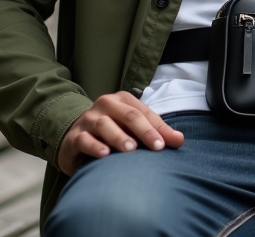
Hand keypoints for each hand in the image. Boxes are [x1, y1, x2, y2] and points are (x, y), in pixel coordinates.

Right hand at [55, 91, 184, 175]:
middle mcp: (105, 106)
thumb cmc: (112, 132)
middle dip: (144, 131)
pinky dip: (95, 146)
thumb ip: (156, 132)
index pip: (143, 112)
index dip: (157, 128)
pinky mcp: (74, 137)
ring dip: (118, 137)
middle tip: (156, 147)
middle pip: (128, 115)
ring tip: (130, 149)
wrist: (74, 138)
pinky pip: (84, 139)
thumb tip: (180, 140)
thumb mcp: (134, 129)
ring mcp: (88, 120)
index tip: (168, 144)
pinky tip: (105, 155)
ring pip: (104, 124)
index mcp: (122, 100)